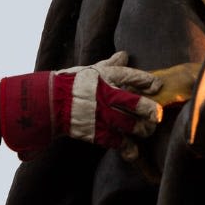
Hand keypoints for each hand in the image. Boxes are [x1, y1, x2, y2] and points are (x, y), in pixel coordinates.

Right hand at [0, 51, 161, 157]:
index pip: (135, 77)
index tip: (157, 86)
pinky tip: (132, 151)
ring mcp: (102, 114)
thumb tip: (124, 54)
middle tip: (156, 115)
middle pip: (138, 104)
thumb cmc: (71, 83)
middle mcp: (107, 95)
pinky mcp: (96, 131)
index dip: (150, 82)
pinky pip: (118, 142)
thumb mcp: (92, 71)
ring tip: (144, 130)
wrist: (48, 103)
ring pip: (132, 125)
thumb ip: (111, 64)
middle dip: (152, 111)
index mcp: (107, 76)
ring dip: (142, 130)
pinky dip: (128, 148)